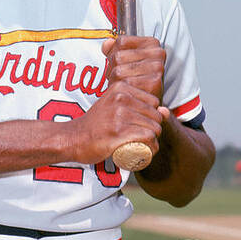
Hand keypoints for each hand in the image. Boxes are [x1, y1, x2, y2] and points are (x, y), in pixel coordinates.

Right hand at [69, 36, 166, 163]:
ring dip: (154, 141)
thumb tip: (165, 110)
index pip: (154, 101)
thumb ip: (137, 103)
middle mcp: (121, 98)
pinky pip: (147, 138)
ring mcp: (119, 115)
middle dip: (155, 129)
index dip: (152, 115)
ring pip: (154, 128)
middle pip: (155, 116)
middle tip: (144, 140)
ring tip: (145, 147)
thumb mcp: (114, 106)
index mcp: (121, 87)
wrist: (75, 138)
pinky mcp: (119, 132)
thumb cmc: (96, 123)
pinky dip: (152, 147)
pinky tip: (147, 151)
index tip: (142, 125)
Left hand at [102, 34, 164, 100]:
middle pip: (118, 56)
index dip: (113, 53)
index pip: (121, 42)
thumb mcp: (127, 60)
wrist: (151, 105)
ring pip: (118, 71)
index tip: (119, 63)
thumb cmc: (140, 81)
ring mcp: (156, 67)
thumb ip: (115, 49)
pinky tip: (127, 91)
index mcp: (151, 43)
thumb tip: (106, 44)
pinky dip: (122, 90)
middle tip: (119, 78)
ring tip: (123, 85)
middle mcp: (157, 53)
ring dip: (115, 81)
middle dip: (112, 69)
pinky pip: (125, 84)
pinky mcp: (153, 83)